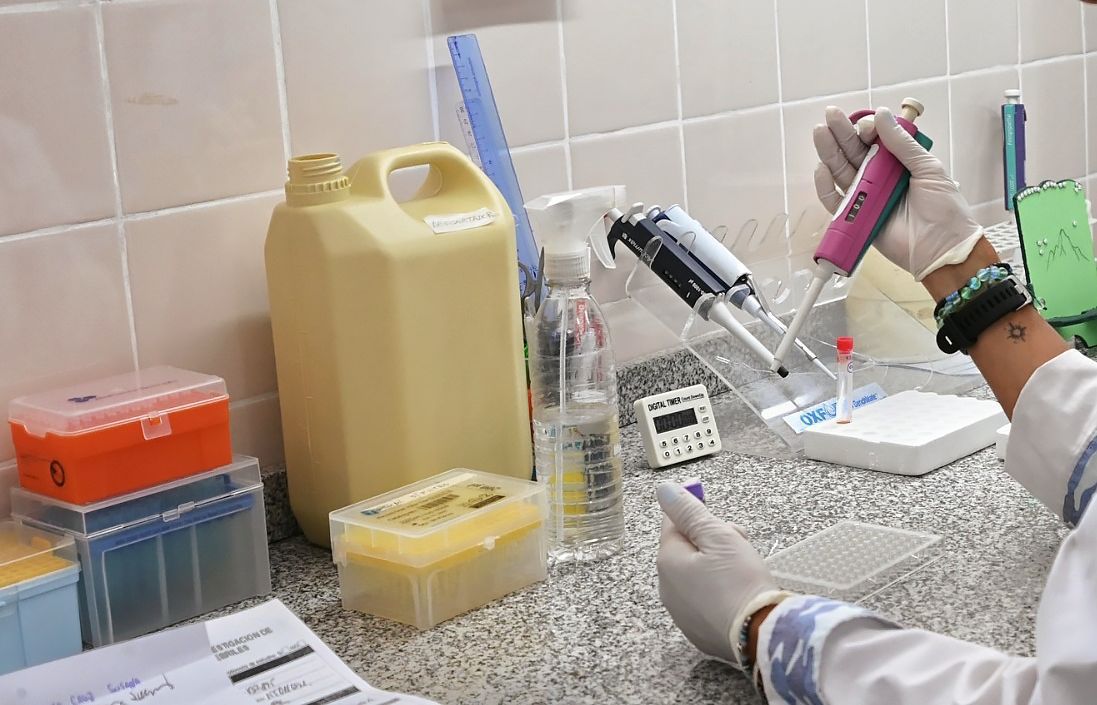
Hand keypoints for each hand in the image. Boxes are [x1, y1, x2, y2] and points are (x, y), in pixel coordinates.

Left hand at [655, 483, 776, 663]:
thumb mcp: (718, 536)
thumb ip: (689, 511)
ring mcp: (682, 613)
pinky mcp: (699, 631)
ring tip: (745, 569)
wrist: (761, 636)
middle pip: (687, 550)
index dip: (693, 512)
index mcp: (668, 561)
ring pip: (697, 575)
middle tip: (739, 543)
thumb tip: (664, 490)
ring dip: (717, 565)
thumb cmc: (741, 583)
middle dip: (712, 541)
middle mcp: (667, 589)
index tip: (712, 510)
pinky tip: (741, 593)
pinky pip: (705, 599)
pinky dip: (720, 591)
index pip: (672, 524)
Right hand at [813, 106, 983, 280]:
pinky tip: (822, 168)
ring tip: (820, 133)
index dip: (867, 130)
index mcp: (898, 163)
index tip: (867, 126)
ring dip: (829, 152)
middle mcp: (879, 177)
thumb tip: (880, 114)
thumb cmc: (943, 208)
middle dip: (841, 133)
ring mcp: (866, 196)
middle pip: (854, 152)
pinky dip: (825, 186)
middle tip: (829, 116)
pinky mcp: (855, 218)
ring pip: (841, 171)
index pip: (875, 140)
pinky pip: (834, 200)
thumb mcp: (928, 168)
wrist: (942, 247)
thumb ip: (902, 143)